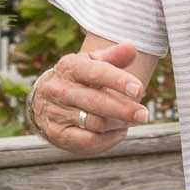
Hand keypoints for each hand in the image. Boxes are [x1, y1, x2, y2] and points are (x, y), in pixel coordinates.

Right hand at [29, 41, 147, 154]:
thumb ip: (114, 56)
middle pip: (96, 102)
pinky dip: (109, 139)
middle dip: (124, 110)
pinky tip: (119, 131)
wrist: (44, 99)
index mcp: (70, 67)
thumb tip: (132, 49)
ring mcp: (56, 113)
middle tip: (144, 115)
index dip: (118, 81)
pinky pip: (89, 141)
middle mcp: (59, 89)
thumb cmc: (79, 78)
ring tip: (133, 120)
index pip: (96, 72)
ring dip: (119, 123)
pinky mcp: (57, 134)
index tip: (138, 89)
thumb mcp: (93, 61)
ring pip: (95, 123)